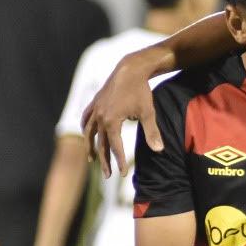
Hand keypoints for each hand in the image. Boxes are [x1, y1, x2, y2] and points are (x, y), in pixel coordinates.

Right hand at [81, 53, 159, 178]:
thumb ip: (152, 133)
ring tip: (93, 160)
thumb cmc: (141, 91)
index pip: (115, 147)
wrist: (130, 69)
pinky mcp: (94, 102)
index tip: (124, 174)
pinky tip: (87, 134)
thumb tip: (159, 150)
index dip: (119, 161)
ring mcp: (95, 109)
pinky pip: (86, 118)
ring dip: (91, 147)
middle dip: (105, 160)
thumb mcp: (148, 113)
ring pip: (89, 133)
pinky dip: (85, 128)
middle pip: (101, 144)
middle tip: (108, 175)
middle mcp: (99, 117)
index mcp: (111, 121)